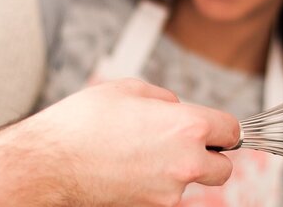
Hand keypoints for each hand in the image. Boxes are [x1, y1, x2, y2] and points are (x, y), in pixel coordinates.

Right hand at [38, 78, 238, 205]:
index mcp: (187, 126)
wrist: (51, 162)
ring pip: (192, 182)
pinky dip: (156, 183)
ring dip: (179, 169)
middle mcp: (186, 162)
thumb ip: (164, 99)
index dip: (224, 128)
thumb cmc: (85, 121)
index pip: (232, 131)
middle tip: (186, 144)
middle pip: (223, 168)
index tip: (216, 129)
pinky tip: (130, 168)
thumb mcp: (129, 89)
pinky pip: (166, 193)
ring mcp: (169, 191)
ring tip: (143, 153)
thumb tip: (176, 108)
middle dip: (211, 156)